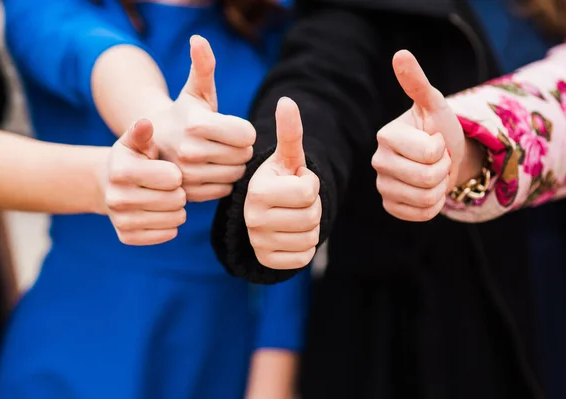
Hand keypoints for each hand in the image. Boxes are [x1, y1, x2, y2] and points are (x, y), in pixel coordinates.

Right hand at [103, 119, 186, 244]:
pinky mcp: (127, 237)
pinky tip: (161, 213)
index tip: (169, 171)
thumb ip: (142, 133)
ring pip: (175, 219)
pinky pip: (167, 234)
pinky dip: (170, 225)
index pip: (173, 178)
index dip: (176, 174)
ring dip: (178, 209)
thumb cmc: (132, 159)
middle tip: (171, 188)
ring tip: (168, 199)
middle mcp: (116, 197)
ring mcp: (120, 220)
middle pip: (176, 200)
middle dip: (179, 192)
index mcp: (121, 170)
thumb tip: (145, 123)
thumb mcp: (135, 143)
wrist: (109, 185)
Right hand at [151, 35, 255, 201]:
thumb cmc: (183, 113)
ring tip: (218, 156)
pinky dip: (223, 182)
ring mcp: (187, 176)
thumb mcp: (194, 90)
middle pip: (244, 155)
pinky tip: (211, 171)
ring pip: (236, 174)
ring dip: (233, 166)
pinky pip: (224, 190)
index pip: (247, 134)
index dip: (244, 130)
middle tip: (225, 143)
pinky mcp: (188, 194)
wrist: (153, 144)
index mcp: (196, 124)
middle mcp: (189, 151)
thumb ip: (203, 66)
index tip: (232, 127)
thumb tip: (199, 40)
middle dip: (240, 148)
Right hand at [244, 97, 320, 269]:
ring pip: (311, 237)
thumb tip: (286, 100)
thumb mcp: (286, 157)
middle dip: (312, 205)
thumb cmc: (278, 180)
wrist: (261, 211)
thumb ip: (289, 132)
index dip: (310, 184)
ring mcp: (259, 242)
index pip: (309, 190)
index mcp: (258, 190)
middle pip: (312, 215)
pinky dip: (305, 246)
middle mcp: (253, 218)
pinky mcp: (268, 261)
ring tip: (293, 214)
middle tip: (296, 201)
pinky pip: (304, 257)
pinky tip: (291, 233)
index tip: (294, 181)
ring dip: (310, 226)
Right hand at [372, 50, 464, 220]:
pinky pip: (420, 215)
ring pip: (425, 198)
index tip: (436, 140)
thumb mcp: (434, 105)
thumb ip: (417, 83)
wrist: (445, 158)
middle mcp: (378, 161)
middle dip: (443, 169)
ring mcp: (382, 186)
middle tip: (438, 160)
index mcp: (386, 136)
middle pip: (426, 177)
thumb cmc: (440, 129)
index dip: (442, 148)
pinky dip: (433, 206)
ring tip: (434, 174)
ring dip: (440, 187)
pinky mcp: (390, 206)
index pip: (428, 153)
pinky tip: (428, 191)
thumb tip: (400, 54)